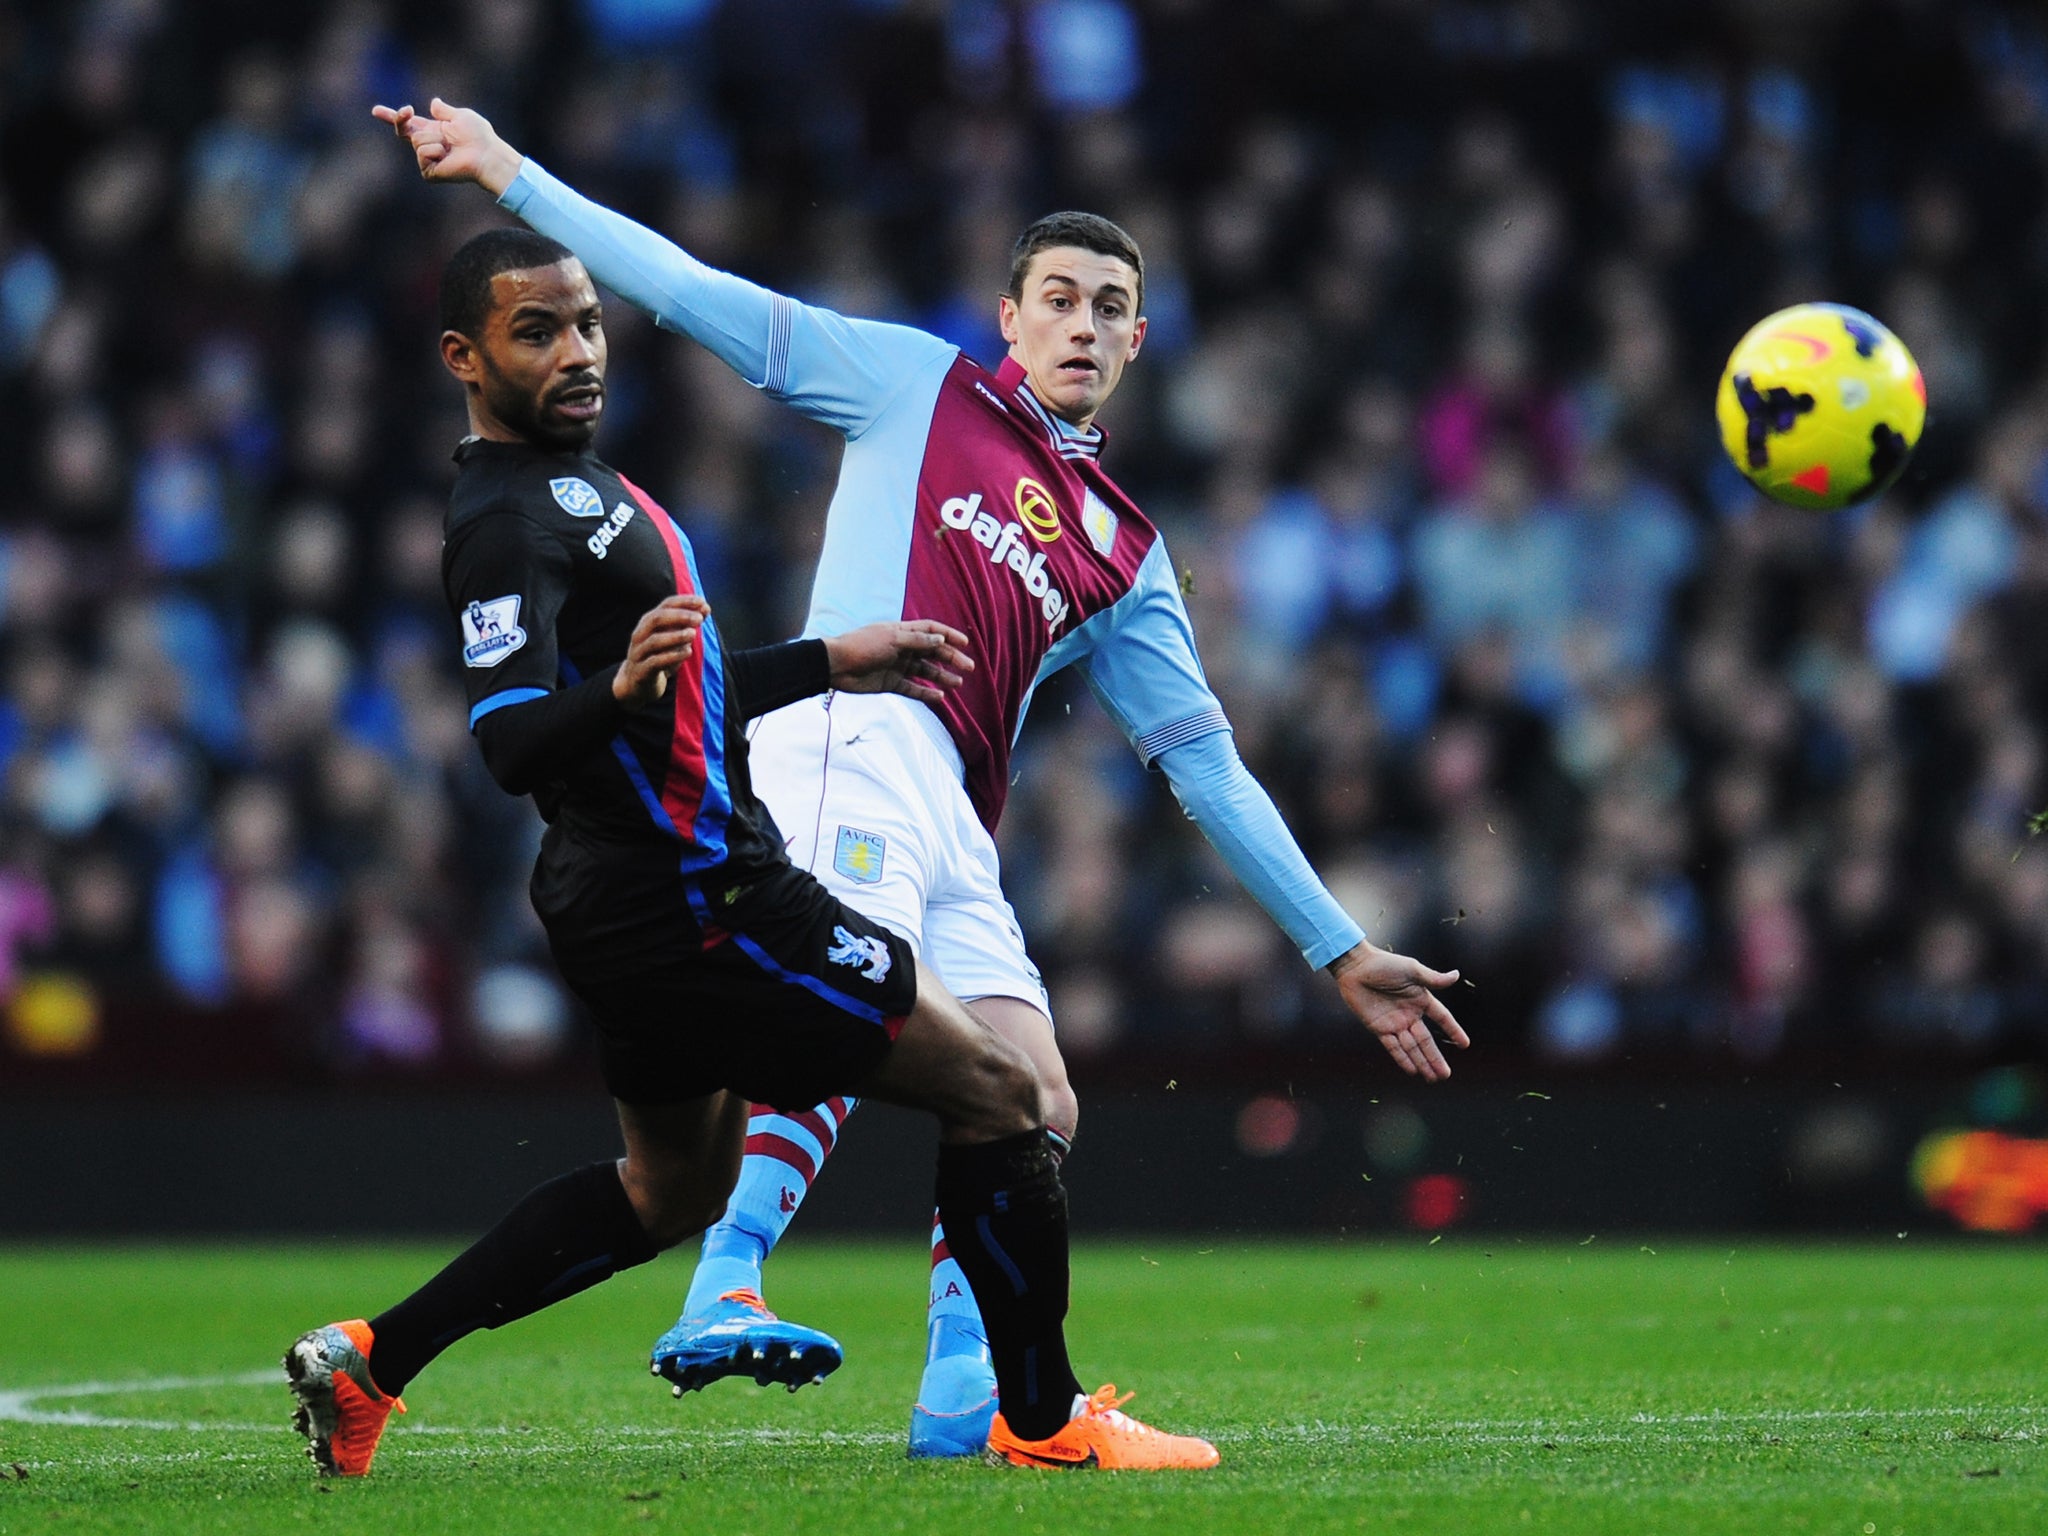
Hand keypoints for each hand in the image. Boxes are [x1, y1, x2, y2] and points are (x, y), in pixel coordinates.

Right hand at [371, 97, 523, 196]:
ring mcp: (427, 160)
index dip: (393, 118)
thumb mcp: (460, 116)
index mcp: (433, 131)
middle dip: (406, 121)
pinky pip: (422, 153)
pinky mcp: (429, 172)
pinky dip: (435, 150)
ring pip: (417, 141)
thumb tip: (433, 103)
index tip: (376, 111)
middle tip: (429, 124)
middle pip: (404, 130)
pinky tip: (447, 156)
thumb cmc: (479, 135)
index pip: (408, 125)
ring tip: (450, 147)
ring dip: (435, 139)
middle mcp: (427, 145)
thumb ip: (444, 111)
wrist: (486, 153)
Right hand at [614, 595, 709, 707]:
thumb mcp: (675, 638)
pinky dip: (671, 656)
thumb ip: (688, 623)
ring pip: (654, 641)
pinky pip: (654, 662)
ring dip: (675, 636)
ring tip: (693, 634)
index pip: (666, 605)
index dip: (684, 602)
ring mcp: (638, 652)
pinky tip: (687, 652)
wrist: (637, 682)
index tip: (702, 602)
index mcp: (649, 621)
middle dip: (679, 616)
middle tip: (699, 619)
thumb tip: (705, 608)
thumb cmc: (660, 655)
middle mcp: (641, 634)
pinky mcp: (641, 671)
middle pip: (656, 619)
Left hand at [823, 621, 972, 704]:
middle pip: (932, 653)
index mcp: (902, 632)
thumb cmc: (862, 646)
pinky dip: (926, 693)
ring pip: (925, 672)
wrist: (836, 666)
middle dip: (951, 659)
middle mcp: (902, 648)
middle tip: (968, 668)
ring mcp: (897, 666)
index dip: (948, 636)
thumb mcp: (892, 640)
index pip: (931, 631)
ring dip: (942, 677)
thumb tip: (941, 641)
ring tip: (958, 684)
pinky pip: (913, 689)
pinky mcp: (890, 683)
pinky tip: (940, 697)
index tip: (965, 644)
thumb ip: (918, 641)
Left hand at [1329, 940, 1468, 1080]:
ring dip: (1422, 1063)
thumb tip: (1457, 975)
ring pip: (1411, 1047)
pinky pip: (1393, 1047)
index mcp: (1421, 999)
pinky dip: (1402, 1059)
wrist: (1355, 966)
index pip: (1442, 1018)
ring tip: (1433, 1078)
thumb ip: (1433, 978)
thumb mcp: (1412, 970)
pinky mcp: (1379, 1028)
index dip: (1453, 1030)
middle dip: (1435, 1058)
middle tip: (1446, 1075)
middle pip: (1426, 1040)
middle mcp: (1410, 1014)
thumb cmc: (1383, 964)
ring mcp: (1394, 1023)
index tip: (1464, 1045)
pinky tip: (1413, 1071)